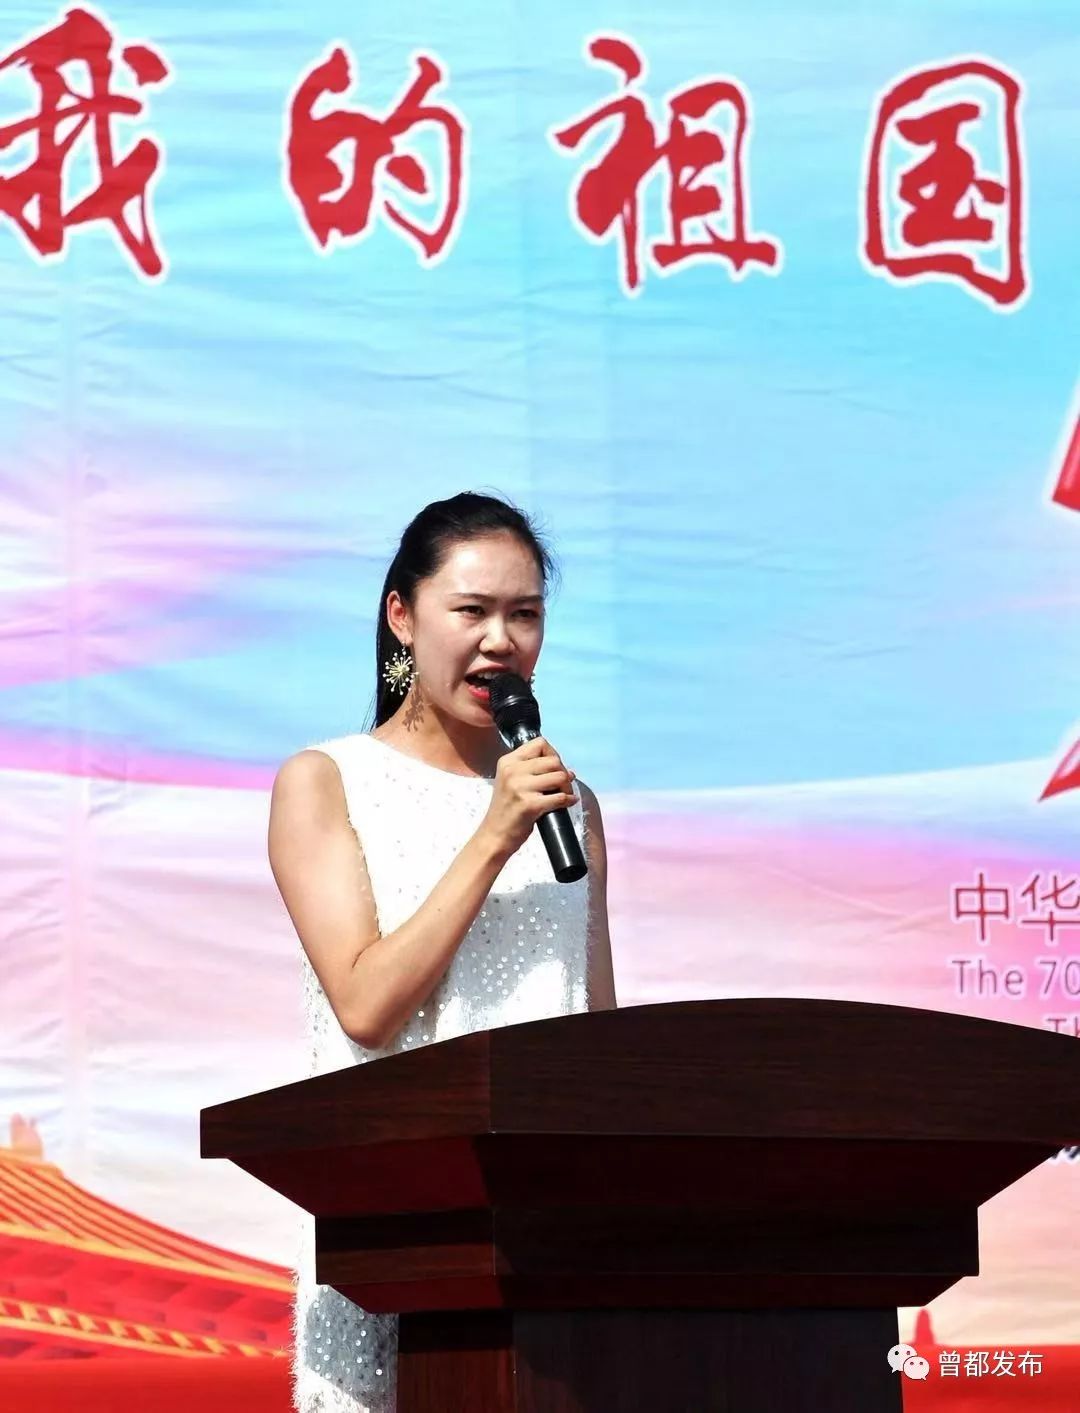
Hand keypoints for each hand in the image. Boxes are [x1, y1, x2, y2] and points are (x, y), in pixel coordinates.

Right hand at [480, 736, 577, 860]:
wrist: (494, 835)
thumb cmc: (506, 809)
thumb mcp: (510, 781)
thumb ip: (531, 770)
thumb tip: (566, 770)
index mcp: (507, 762)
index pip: (540, 743)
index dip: (553, 754)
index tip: (554, 768)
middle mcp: (512, 771)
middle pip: (553, 760)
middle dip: (563, 772)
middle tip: (562, 785)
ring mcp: (520, 787)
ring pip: (560, 777)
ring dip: (567, 787)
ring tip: (564, 794)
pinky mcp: (529, 805)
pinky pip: (560, 797)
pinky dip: (568, 800)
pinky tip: (568, 802)